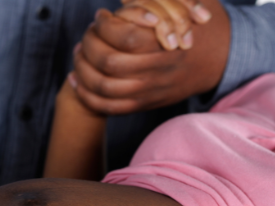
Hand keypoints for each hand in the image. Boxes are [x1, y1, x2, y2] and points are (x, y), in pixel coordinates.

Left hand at [70, 0, 229, 114]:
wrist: (217, 61)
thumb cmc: (198, 25)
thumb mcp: (188, 2)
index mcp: (165, 43)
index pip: (125, 37)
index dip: (104, 26)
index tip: (99, 16)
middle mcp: (155, 70)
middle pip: (108, 63)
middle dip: (88, 47)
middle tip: (84, 36)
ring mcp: (148, 91)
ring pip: (104, 88)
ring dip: (83, 71)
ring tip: (77, 56)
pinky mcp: (142, 105)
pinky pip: (108, 108)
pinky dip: (87, 96)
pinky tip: (77, 81)